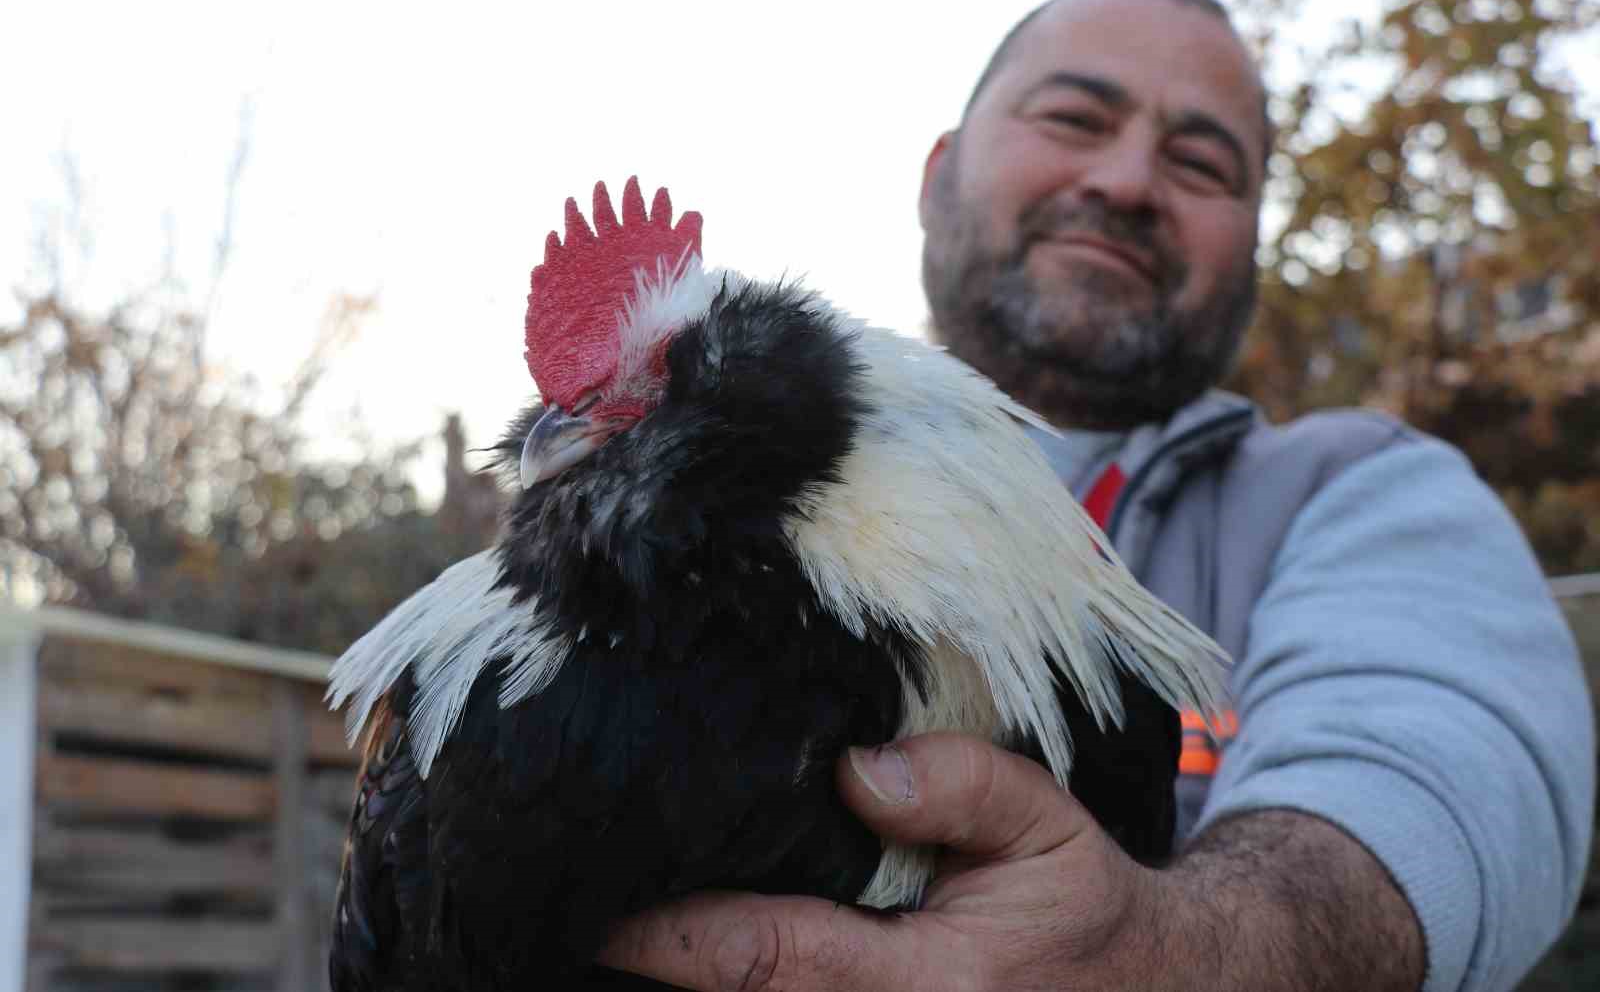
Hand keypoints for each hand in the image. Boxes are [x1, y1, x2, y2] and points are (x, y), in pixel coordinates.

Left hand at [598, 732, 1174, 990]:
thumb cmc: (1084, 910)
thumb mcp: (1049, 825)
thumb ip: (961, 785)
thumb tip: (854, 769)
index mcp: (927, 985)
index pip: (765, 960)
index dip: (669, 936)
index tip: (600, 906)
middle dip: (659, 963)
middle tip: (583, 893)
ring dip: (697, 980)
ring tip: (622, 927)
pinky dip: (739, 989)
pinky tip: (703, 951)